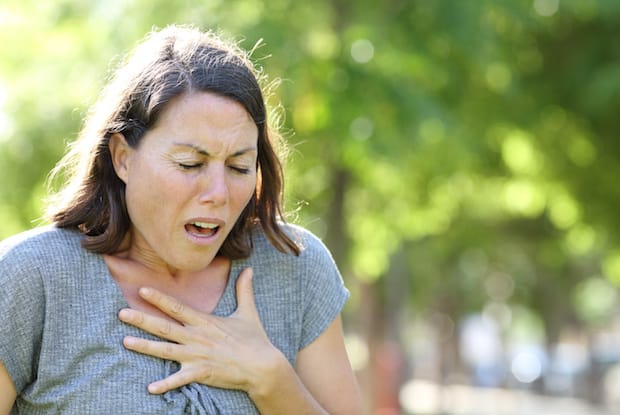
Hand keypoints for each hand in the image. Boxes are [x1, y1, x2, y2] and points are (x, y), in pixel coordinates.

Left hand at [118, 268, 284, 394]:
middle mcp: (197, 337)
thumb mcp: (248, 312)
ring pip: (165, 350)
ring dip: (144, 346)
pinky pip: (179, 380)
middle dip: (141, 319)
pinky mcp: (201, 372)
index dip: (159, 298)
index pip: (177, 307)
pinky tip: (150, 388)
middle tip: (121, 313)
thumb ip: (244, 290)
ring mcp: (197, 355)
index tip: (142, 290)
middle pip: (164, 327)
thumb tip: (249, 269)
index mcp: (205, 321)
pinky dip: (165, 384)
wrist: (263, 366)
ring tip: (125, 342)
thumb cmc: (255, 339)